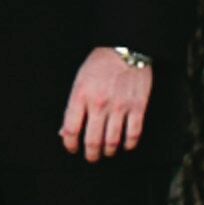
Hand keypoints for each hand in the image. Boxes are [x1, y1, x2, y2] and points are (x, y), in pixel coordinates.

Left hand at [61, 45, 151, 160]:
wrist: (126, 47)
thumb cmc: (100, 63)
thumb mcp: (79, 80)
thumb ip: (73, 106)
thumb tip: (66, 131)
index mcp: (81, 95)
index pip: (71, 129)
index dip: (70, 144)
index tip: (72, 148)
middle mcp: (100, 104)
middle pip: (93, 141)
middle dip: (91, 154)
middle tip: (91, 156)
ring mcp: (120, 107)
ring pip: (113, 141)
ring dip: (109, 151)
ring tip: (107, 151)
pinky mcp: (137, 107)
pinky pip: (133, 134)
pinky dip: (129, 144)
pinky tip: (125, 145)